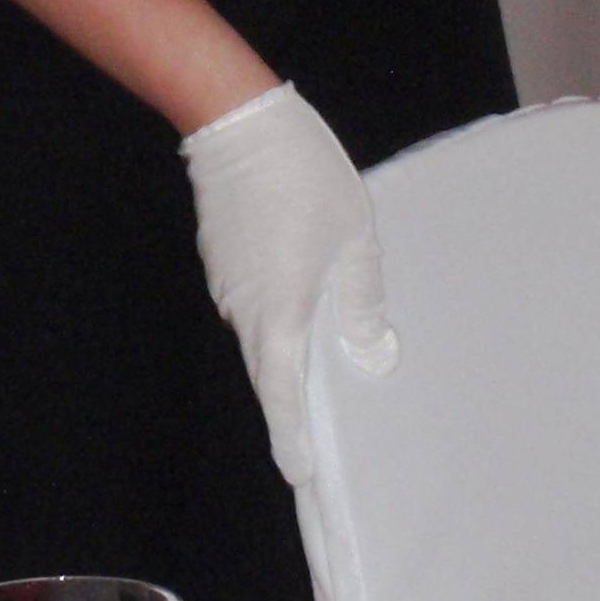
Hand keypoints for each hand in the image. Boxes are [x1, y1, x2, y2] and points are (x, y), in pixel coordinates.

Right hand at [181, 82, 394, 489]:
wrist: (236, 121)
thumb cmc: (304, 177)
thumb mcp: (356, 240)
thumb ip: (363, 303)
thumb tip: (373, 357)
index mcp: (279, 313)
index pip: (285, 397)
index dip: (294, 441)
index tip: (303, 479)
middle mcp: (246, 311)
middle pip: (273, 376)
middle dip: (295, 415)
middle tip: (320, 454)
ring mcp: (230, 286)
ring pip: (266, 339)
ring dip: (292, 361)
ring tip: (328, 381)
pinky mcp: (225, 262)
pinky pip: (257, 307)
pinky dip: (281, 322)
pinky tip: (308, 312)